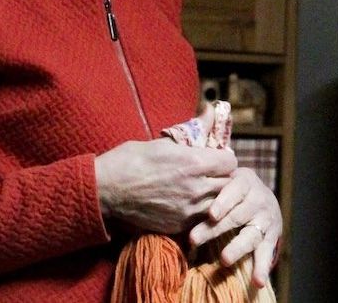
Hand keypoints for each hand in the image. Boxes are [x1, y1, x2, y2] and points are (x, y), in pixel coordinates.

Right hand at [95, 109, 236, 233]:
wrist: (106, 190)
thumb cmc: (131, 159)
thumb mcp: (163, 140)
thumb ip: (194, 128)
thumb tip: (211, 110)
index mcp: (194, 163)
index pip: (230, 162)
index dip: (223, 158)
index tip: (214, 157)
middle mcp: (196, 189)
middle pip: (228, 183)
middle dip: (221, 176)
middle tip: (208, 172)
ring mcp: (188, 211)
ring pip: (217, 204)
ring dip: (212, 195)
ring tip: (198, 188)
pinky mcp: (179, 226)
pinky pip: (200, 218)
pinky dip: (198, 211)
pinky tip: (184, 202)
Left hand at [188, 167, 281, 287]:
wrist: (264, 196)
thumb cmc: (234, 187)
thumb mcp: (227, 177)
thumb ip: (212, 183)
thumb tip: (183, 190)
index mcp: (245, 182)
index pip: (234, 191)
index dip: (223, 202)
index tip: (211, 214)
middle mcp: (258, 199)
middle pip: (236, 216)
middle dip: (215, 230)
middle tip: (194, 239)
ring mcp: (266, 220)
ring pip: (250, 236)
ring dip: (237, 249)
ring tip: (224, 259)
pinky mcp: (272, 238)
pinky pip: (266, 253)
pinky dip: (262, 268)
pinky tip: (257, 281)